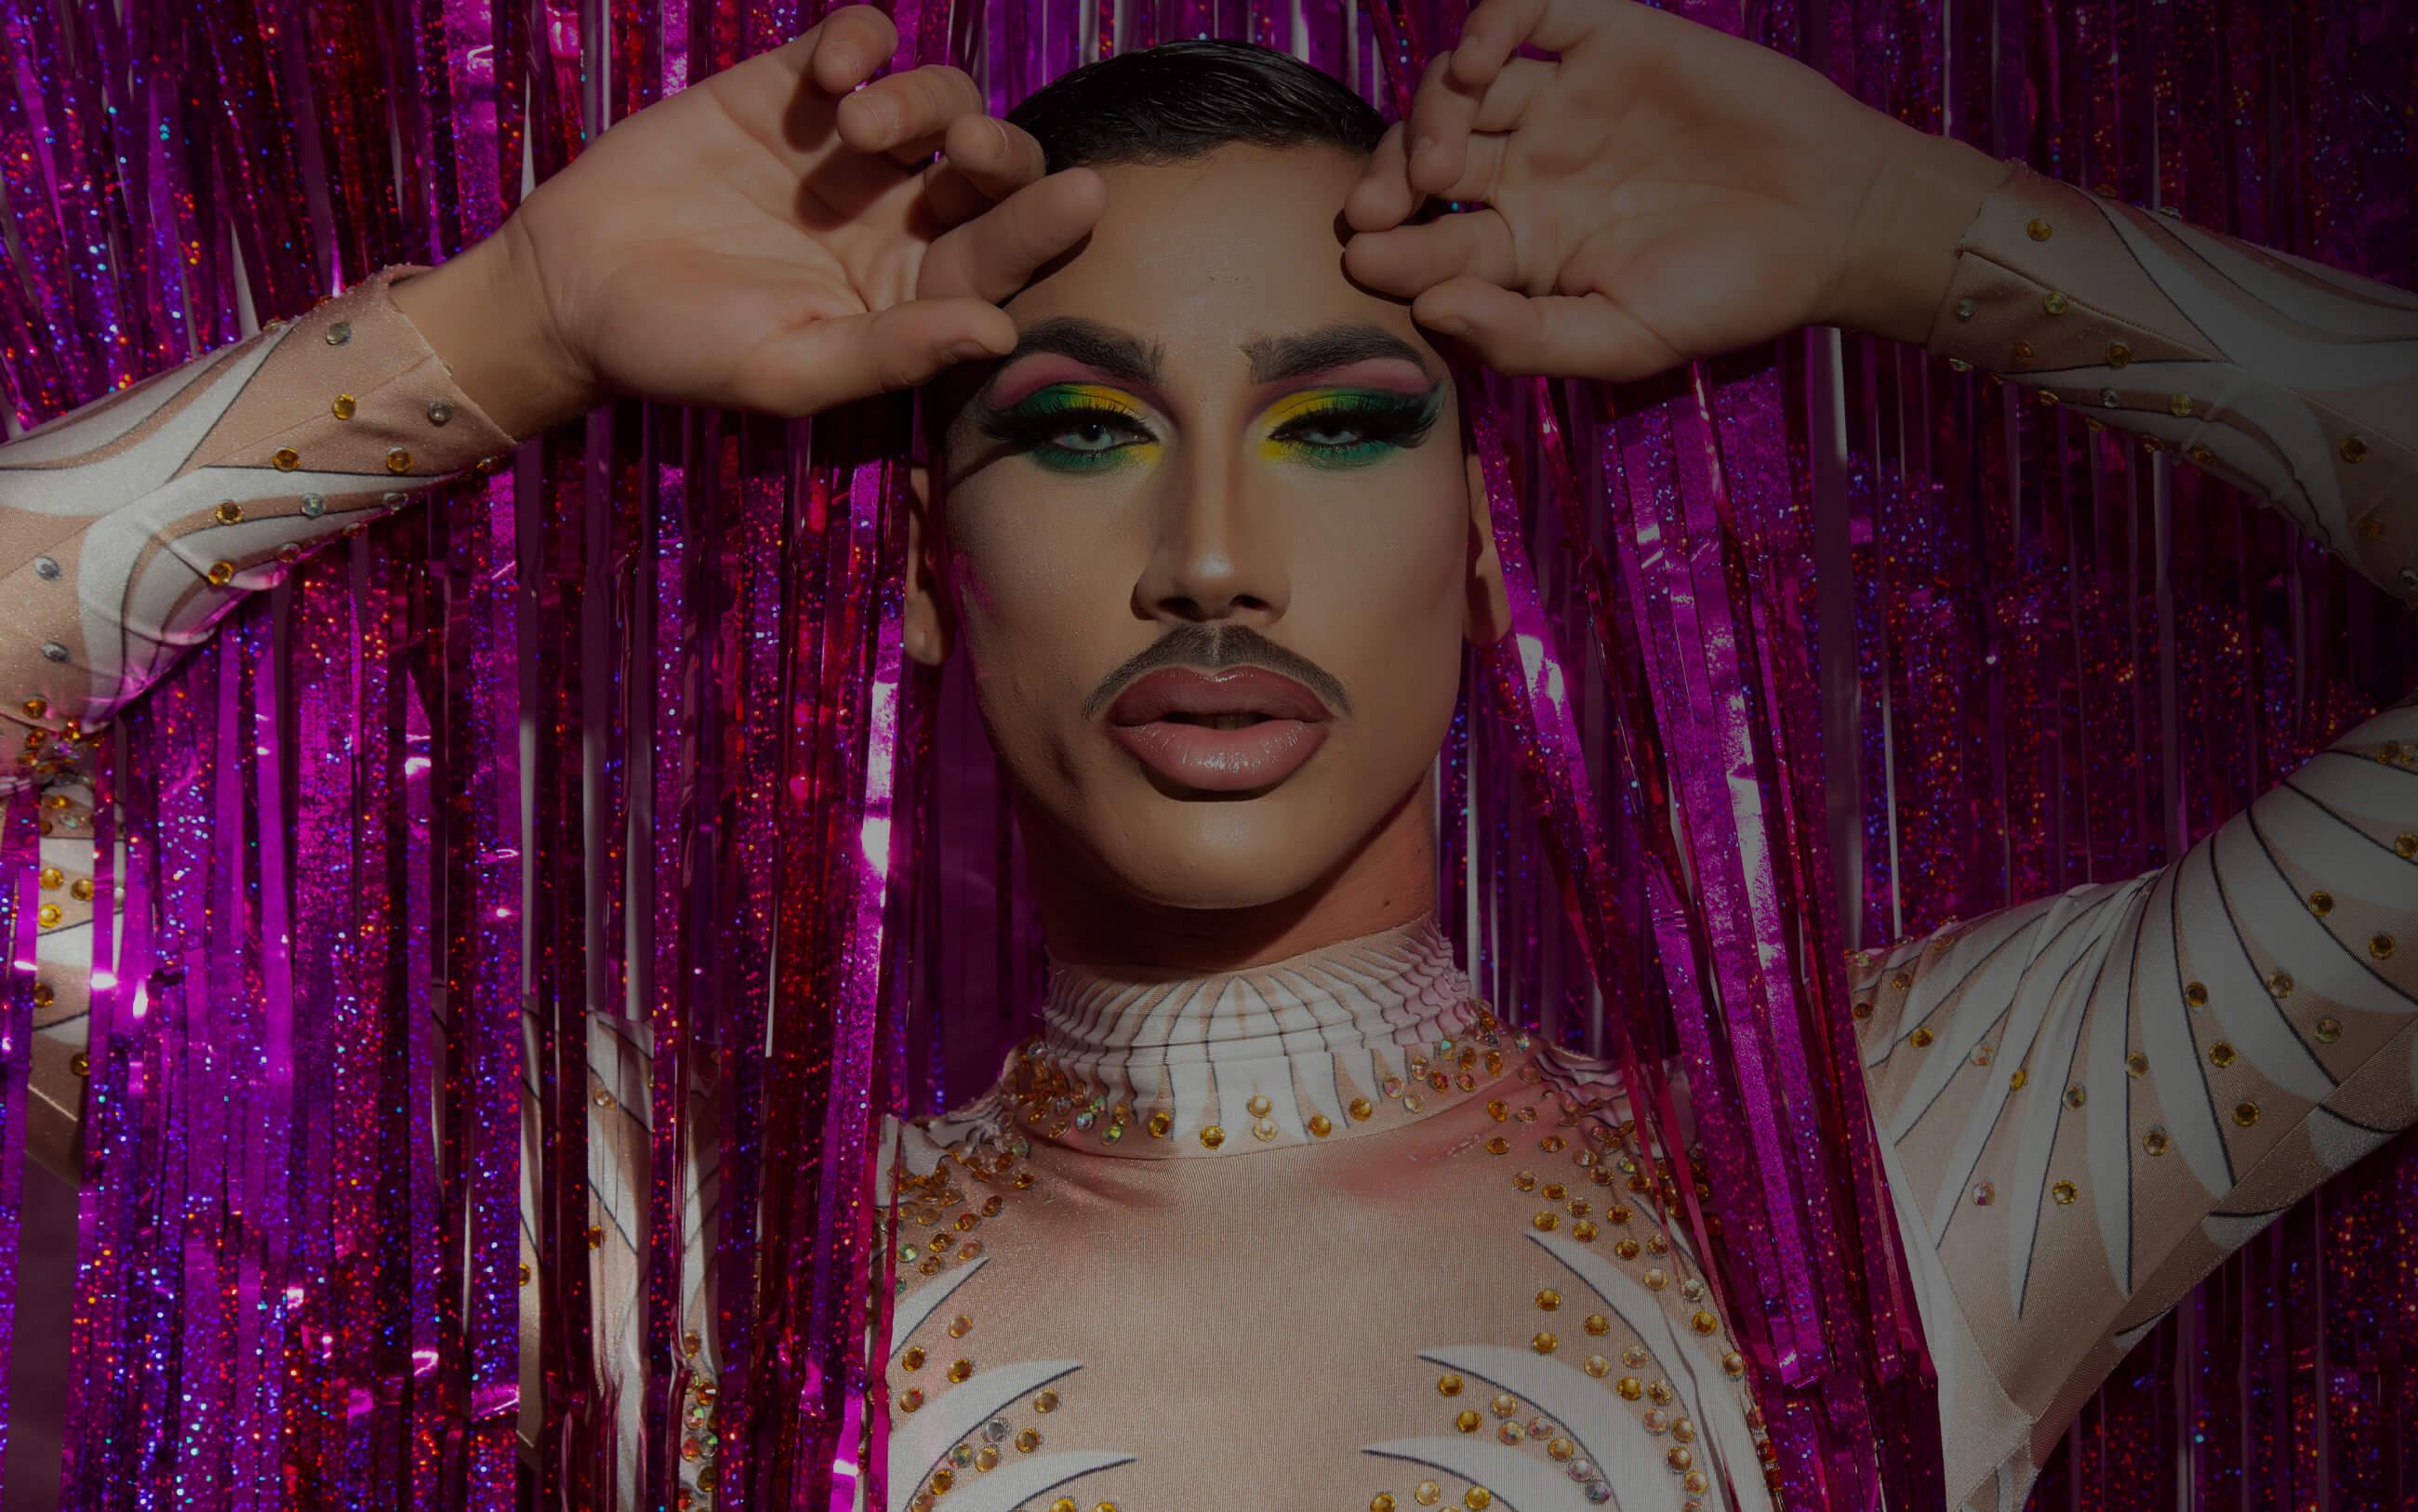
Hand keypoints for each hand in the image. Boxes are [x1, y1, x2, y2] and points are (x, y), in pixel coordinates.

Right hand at [394, 5, 1104, 436]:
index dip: (1044, 226)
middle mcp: (900, 219)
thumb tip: (998, 330)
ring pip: (935, 98)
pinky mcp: (789, 91)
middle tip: (963, 148)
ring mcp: (849, 152)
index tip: (1083, 197)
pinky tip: (835, 64)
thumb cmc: (684, 353)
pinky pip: (855, 41)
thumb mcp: (788, 370)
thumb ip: (893, 354)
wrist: (572, 292)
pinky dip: (861, 38)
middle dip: (998, 147)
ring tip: (854, 122)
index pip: (1001, 255)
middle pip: (990, 165)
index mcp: (916, 295)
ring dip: (919, 96)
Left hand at [1340, 0, 2013, 381]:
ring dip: (1429, 112)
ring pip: (1463, 86)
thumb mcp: (1623, 341)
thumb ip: (1523, 337)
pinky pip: (1530, 14)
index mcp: (1521, 247)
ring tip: (1435, 159)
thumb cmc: (1731, 295)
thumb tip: (1430, 311)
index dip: (1389, 251)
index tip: (1365, 260)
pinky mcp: (1608, 42)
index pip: (1429, 243)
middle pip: (1426, 157)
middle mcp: (1530, 169)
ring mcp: (1565, 102)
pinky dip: (1491, 26)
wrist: (1836, 223)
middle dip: (1386, 180)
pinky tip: (1478, 66)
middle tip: (1373, 209)